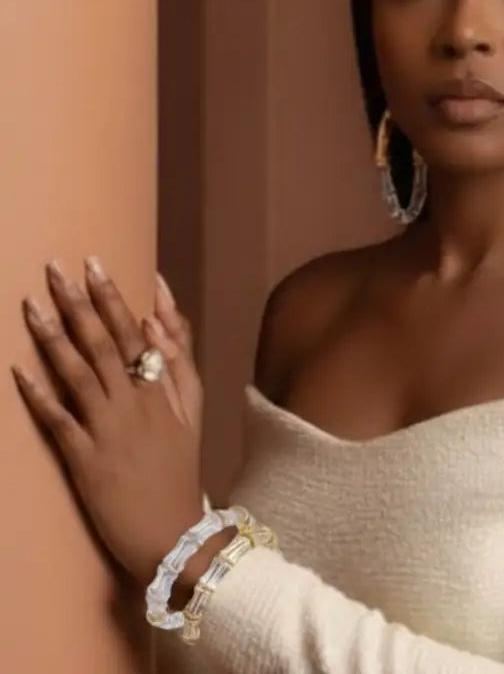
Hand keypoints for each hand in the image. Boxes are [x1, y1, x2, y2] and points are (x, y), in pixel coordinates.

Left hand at [12, 258, 204, 587]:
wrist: (176, 532)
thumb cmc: (179, 468)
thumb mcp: (191, 411)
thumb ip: (179, 363)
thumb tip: (160, 318)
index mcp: (162, 391)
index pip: (136, 334)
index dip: (114, 298)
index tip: (94, 264)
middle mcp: (137, 403)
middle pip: (105, 345)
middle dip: (81, 303)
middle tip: (56, 267)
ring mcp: (111, 431)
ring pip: (80, 374)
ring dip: (54, 338)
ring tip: (32, 304)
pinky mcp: (86, 461)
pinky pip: (59, 422)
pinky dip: (39, 396)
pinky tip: (18, 371)